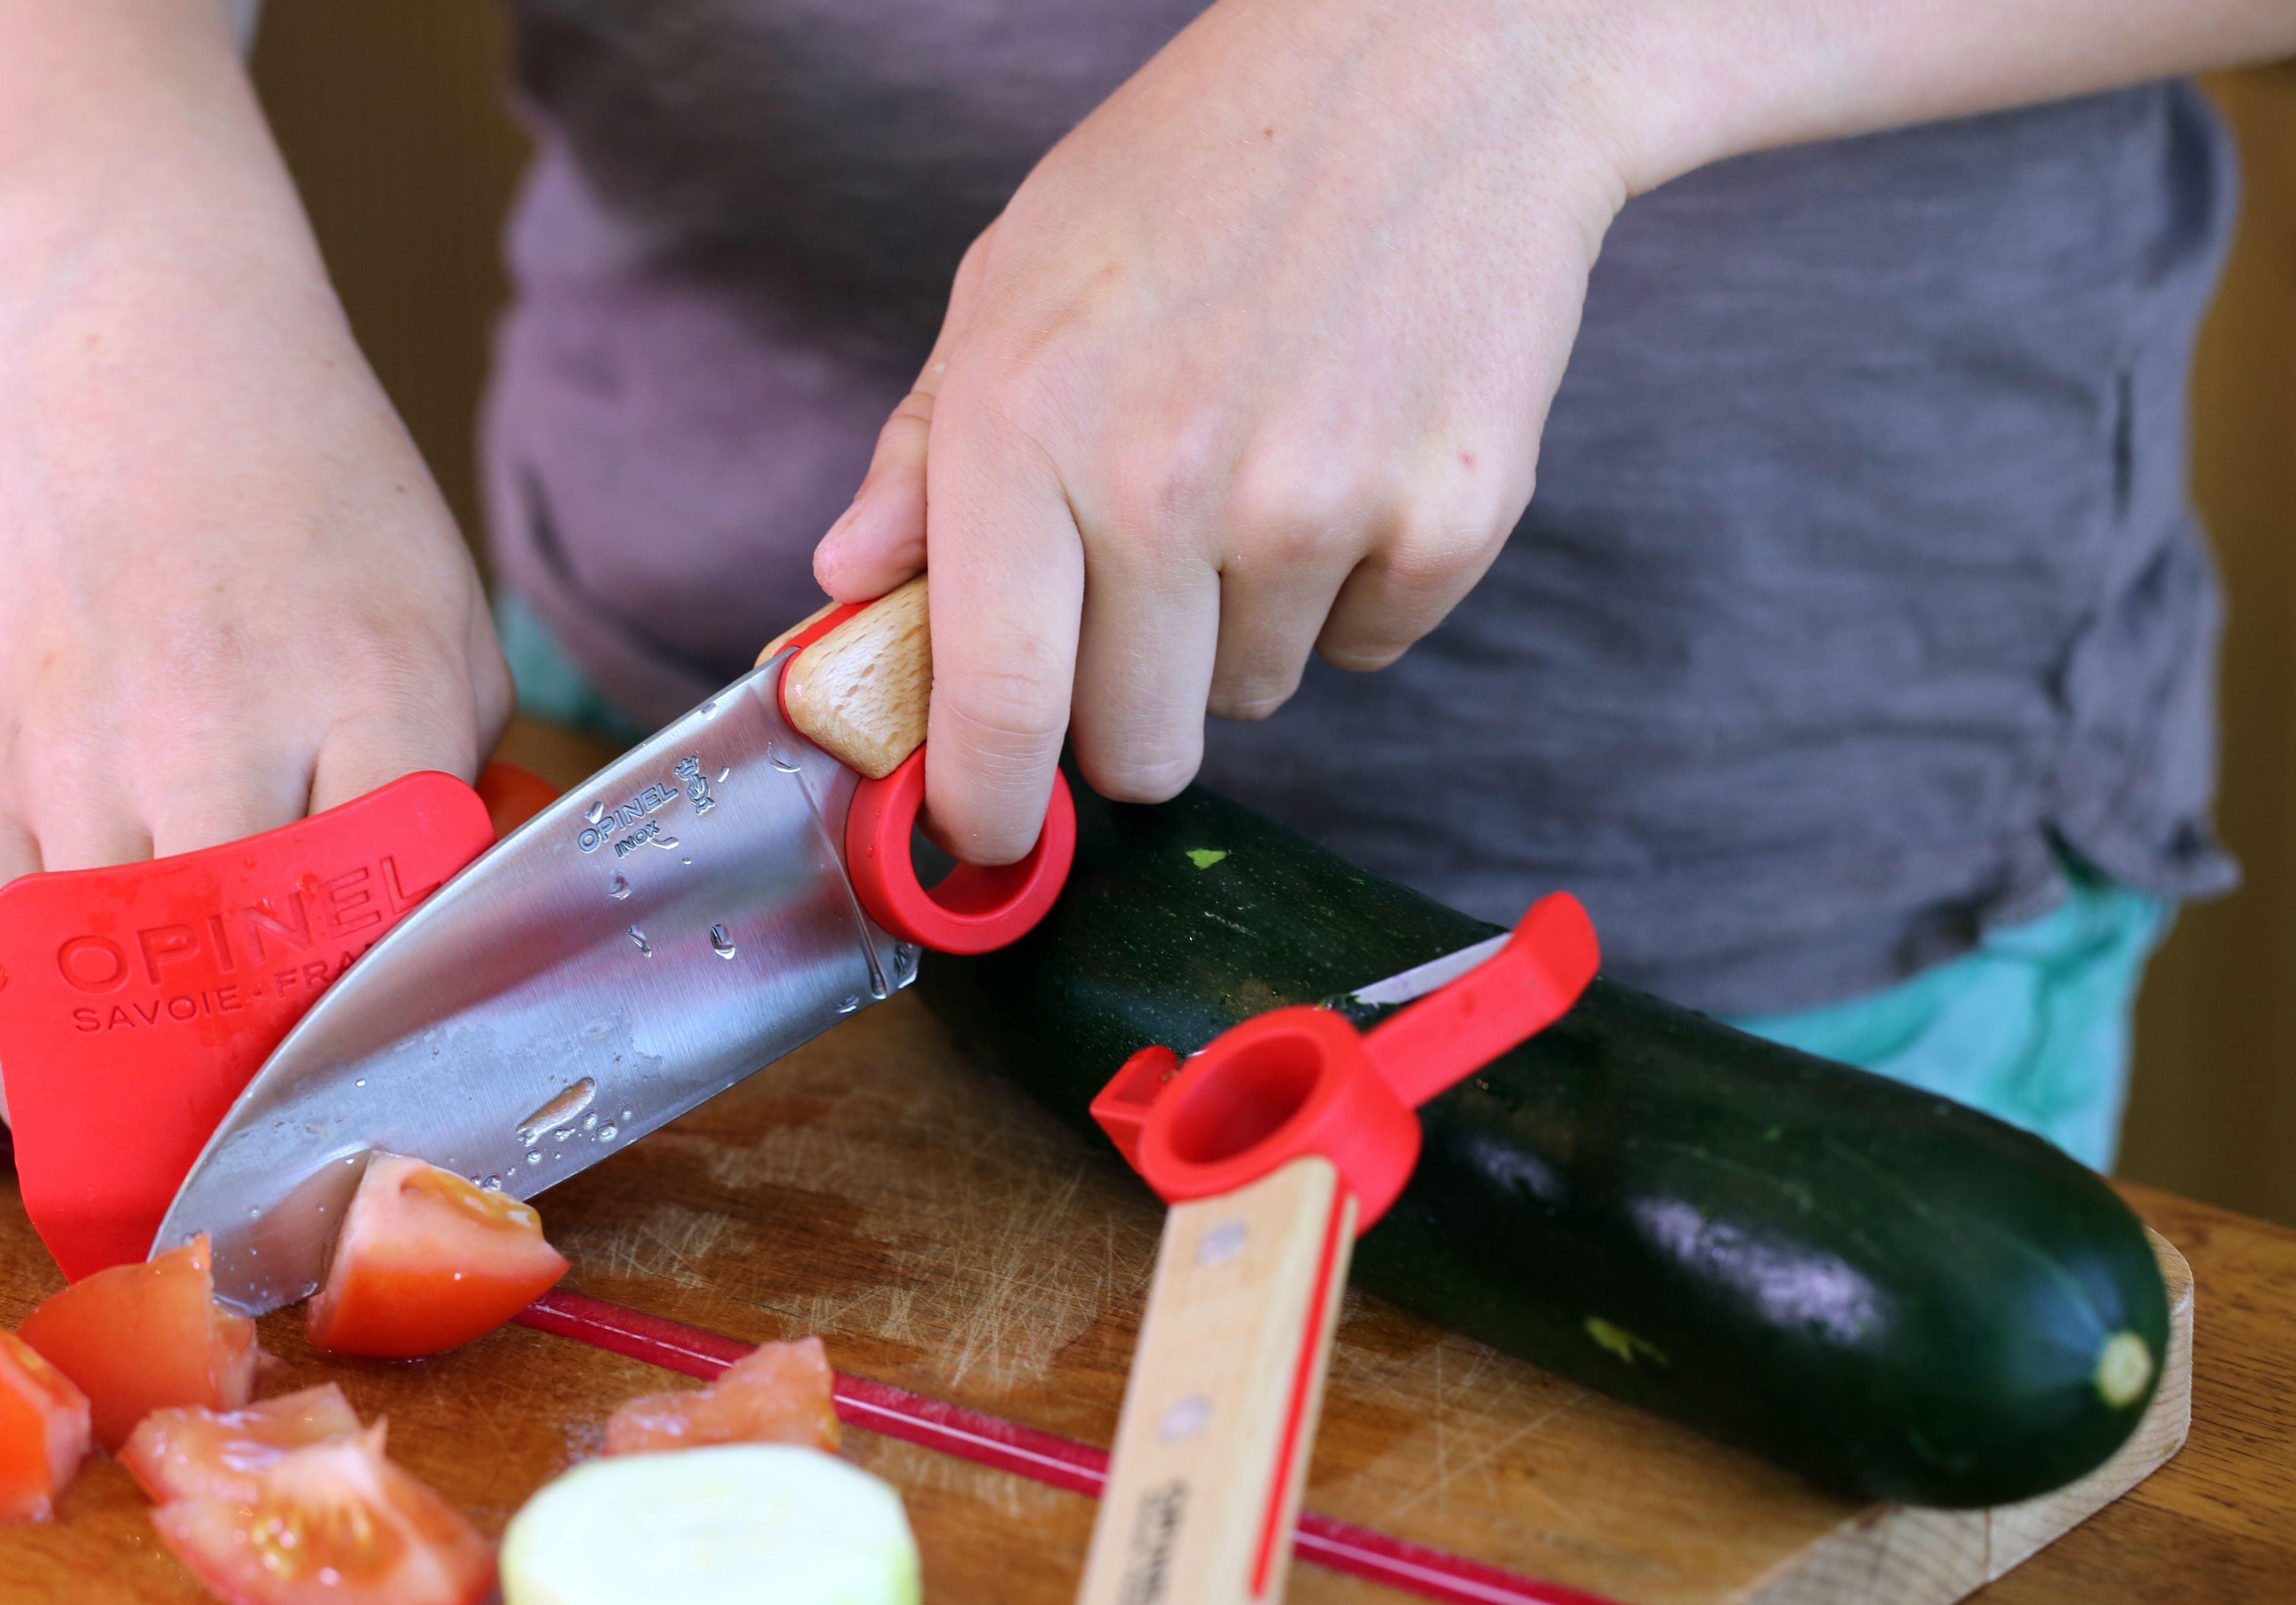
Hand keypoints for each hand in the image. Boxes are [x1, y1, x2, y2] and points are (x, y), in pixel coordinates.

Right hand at [0, 148, 506, 1118]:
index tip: (420, 1111)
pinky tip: (80, 1107)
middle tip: (313, 1187)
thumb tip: (442, 928)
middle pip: (259, 987)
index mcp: (372, 694)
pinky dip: (34, 1061)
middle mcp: (224, 735)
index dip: (409, 1035)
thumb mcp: (443, 615)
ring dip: (161, 1105)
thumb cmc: (314, 486)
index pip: (403, 924)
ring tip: (203, 1182)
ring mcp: (90, 754)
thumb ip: (448, 775)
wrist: (129, 339)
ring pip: (120, 996)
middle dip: (287, 1101)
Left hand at [812, 0, 1635, 861]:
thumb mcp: (1015, 278)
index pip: (995, 708)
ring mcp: (1316, 505)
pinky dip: (1357, 585)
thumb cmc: (1203, 169)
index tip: (986, 836)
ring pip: (1252, 698)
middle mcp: (1163, 483)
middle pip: (1135, 749)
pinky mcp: (1450, 515)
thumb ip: (925, 451)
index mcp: (1027, 426)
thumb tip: (845, 587)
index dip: (985, 806)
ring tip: (1262, 467)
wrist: (1440, 62)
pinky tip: (1353, 450)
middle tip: (1146, 604)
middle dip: (1128, 713)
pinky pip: (1369, 646)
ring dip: (1242, 630)